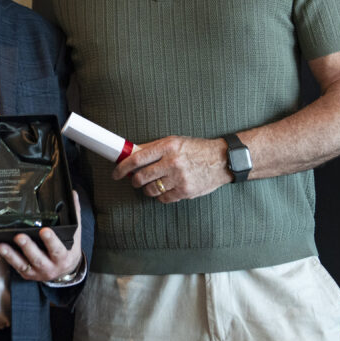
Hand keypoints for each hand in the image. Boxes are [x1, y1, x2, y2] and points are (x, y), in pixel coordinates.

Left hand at [0, 191, 82, 281]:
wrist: (65, 271)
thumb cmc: (68, 250)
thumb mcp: (75, 233)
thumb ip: (74, 214)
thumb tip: (72, 194)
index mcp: (62, 257)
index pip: (57, 249)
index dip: (50, 241)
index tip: (44, 231)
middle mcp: (50, 267)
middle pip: (38, 258)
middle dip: (28, 248)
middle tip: (19, 237)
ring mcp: (37, 272)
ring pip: (23, 264)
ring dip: (11, 255)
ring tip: (2, 245)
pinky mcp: (27, 274)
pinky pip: (16, 266)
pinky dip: (7, 258)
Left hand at [112, 136, 230, 202]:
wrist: (222, 160)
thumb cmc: (198, 149)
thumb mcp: (176, 141)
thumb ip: (154, 148)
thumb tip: (132, 154)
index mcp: (168, 146)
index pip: (137, 158)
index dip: (122, 167)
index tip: (116, 172)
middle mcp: (172, 161)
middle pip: (141, 176)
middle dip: (134, 181)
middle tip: (134, 180)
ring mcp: (179, 178)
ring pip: (150, 190)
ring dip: (147, 189)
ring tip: (151, 184)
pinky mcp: (185, 191)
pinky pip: (163, 198)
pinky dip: (160, 196)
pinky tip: (165, 189)